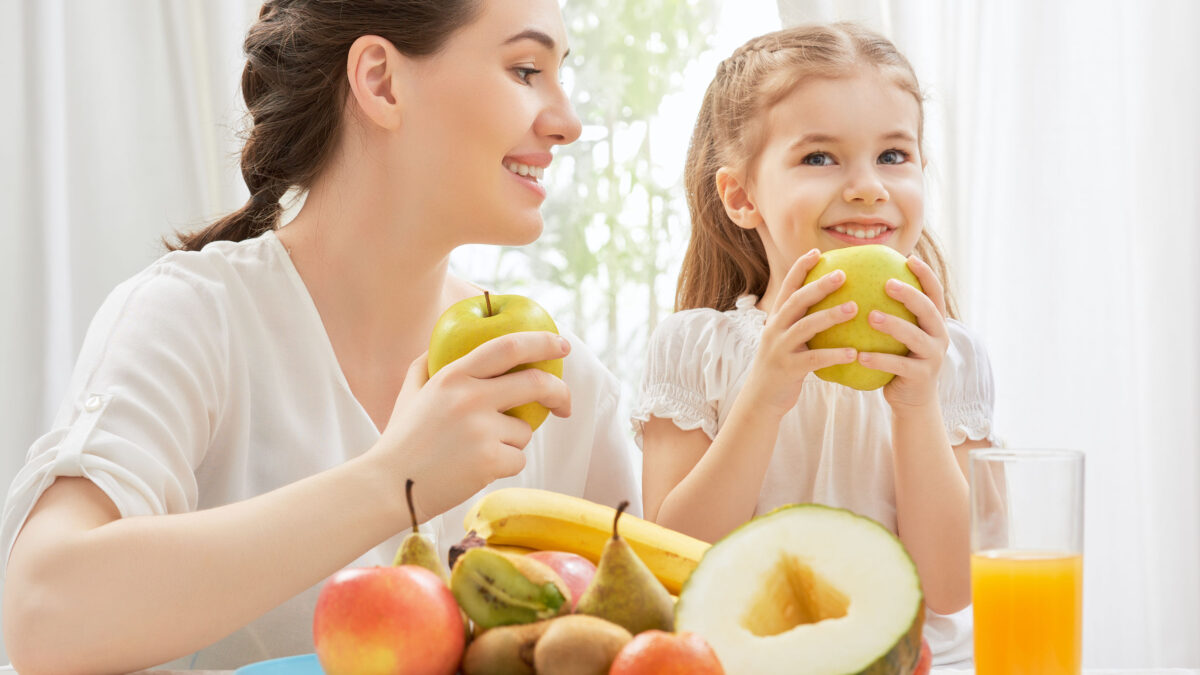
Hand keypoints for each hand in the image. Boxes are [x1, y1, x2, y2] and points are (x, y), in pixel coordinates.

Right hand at [373, 332, 571, 520]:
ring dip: (511, 442)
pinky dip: (504, 465)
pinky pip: (518, 459)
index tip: (562, 345)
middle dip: (559, 393)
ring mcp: (481, 429)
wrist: (387, 486)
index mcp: (453, 375)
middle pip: (535, 382)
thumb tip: (450, 344)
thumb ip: (430, 364)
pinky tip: (474, 470)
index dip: (542, 342)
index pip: (508, 346)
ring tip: (474, 453)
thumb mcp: (411, 392)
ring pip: (524, 430)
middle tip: (565, 405)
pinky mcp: (489, 460)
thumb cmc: (401, 440)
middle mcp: (470, 396)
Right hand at [744, 248, 858, 415]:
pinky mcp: (788, 369)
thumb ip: (803, 323)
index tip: (817, 252)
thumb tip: (834, 306)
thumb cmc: (783, 366)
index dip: (800, 268)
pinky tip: (854, 353)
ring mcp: (780, 349)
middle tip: (843, 274)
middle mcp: (775, 329)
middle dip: (819, 285)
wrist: (761, 399)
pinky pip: (814, 359)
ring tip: (854, 308)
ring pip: (805, 326)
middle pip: (796, 301)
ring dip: (830, 315)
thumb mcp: (788, 340)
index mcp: (776, 319)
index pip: (788, 287)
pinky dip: (834, 354)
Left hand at [858, 256, 948, 409]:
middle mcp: (939, 336)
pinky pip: (898, 366)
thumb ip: (892, 312)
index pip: (935, 293)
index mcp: (935, 323)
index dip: (926, 275)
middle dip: (910, 294)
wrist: (912, 400)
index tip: (909, 258)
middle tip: (887, 284)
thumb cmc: (899, 360)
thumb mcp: (901, 336)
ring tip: (870, 317)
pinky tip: (860, 356)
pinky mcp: (921, 377)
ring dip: (893, 325)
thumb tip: (864, 282)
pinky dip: (880, 360)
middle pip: (929, 310)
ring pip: (915, 337)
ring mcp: (932, 357)